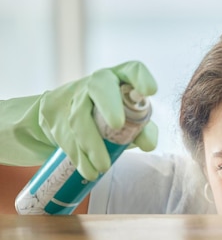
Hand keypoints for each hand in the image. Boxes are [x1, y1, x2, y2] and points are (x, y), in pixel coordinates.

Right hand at [0, 61, 157, 180]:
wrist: (61, 115)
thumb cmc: (107, 118)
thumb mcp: (129, 121)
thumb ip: (143, 131)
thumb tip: (148, 144)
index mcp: (121, 78)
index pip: (133, 69)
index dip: (141, 78)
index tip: (151, 91)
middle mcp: (97, 81)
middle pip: (100, 86)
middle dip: (108, 105)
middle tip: (118, 125)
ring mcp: (72, 94)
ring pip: (79, 116)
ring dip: (92, 144)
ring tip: (104, 167)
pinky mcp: (53, 112)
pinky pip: (65, 135)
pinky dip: (78, 156)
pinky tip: (89, 170)